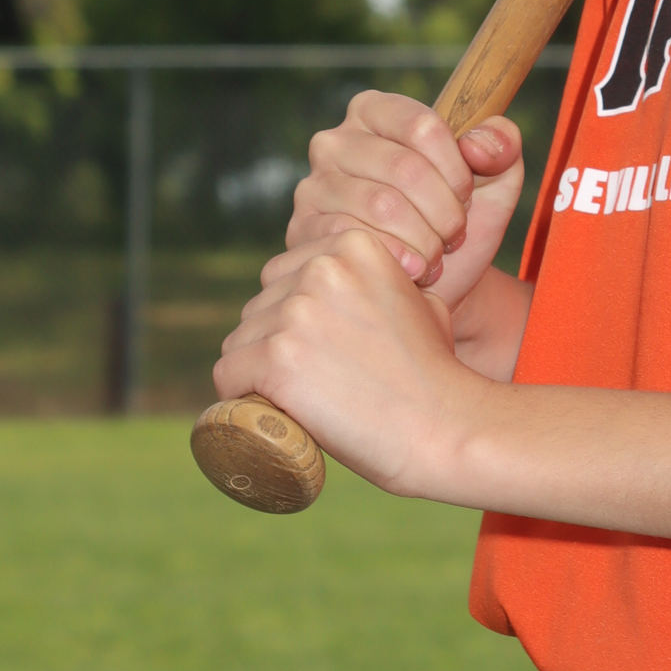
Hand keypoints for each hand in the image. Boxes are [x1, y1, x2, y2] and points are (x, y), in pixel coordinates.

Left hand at [215, 229, 499, 495]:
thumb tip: (344, 284)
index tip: (325, 351)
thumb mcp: (418, 300)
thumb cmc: (434, 372)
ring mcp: (297, 312)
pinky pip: (227, 376)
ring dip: (259, 373)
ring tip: (305, 400)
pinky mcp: (277, 358)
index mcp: (353, 244)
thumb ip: (377, 281)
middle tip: (316, 381)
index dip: (296, 318)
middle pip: (258, 307)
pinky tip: (274, 411)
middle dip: (276, 343)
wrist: (443, 426)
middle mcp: (321, 267)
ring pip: (239, 342)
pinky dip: (241, 399)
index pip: (283, 275)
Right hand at [288, 91, 523, 305]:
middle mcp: (336, 141)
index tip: (468, 196)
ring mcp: (314, 186)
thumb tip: (477, 143)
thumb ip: (502, 145)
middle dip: (444, 211)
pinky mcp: (303, 231)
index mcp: (378, 112)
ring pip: (382, 207)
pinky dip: (397, 260)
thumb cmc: (460, 222)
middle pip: (404, 169)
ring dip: (424, 240)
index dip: (457, 169)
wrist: (434, 284)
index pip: (423, 126)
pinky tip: (412, 271)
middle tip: (454, 235)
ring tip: (436, 254)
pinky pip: (354, 241)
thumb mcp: (497, 180)